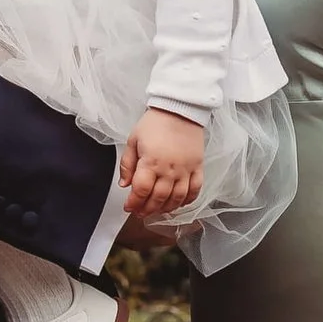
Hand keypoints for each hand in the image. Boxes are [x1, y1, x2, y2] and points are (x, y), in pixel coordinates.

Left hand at [121, 107, 205, 221]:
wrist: (179, 109)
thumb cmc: (155, 123)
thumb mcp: (133, 140)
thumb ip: (127, 164)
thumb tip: (124, 184)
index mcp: (151, 162)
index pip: (141, 191)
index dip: (133, 203)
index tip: (128, 207)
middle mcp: (169, 169)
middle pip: (158, 198)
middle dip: (147, 209)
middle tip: (140, 212)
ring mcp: (185, 170)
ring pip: (177, 199)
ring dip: (165, 208)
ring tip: (157, 210)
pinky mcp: (198, 167)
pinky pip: (195, 190)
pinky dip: (187, 201)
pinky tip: (178, 203)